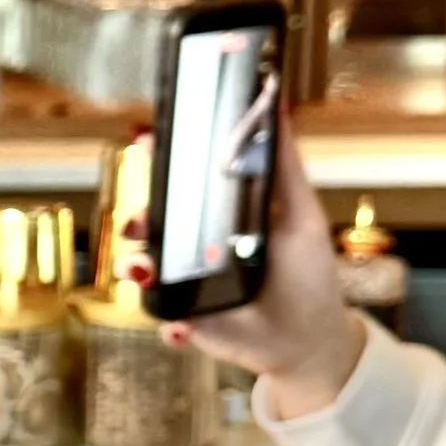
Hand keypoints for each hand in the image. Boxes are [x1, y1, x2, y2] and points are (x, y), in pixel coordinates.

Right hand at [121, 112, 362, 419]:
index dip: (164, 164)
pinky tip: (181, 323)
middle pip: (154, 222)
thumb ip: (286, 166)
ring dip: (135, 265)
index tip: (151, 143)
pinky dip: (164, 318)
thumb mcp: (301, 214)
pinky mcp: (186, 317)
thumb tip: (280, 106)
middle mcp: (199, 246)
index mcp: (223, 216)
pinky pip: (160, 312)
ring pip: (145, 266)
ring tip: (142, 269)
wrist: (309, 339)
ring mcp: (189, 281)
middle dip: (136, 217)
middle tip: (137, 219)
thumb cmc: (309, 275)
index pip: (184, 183)